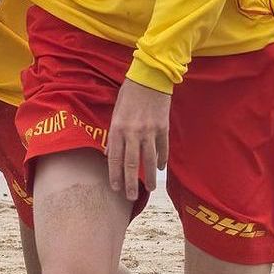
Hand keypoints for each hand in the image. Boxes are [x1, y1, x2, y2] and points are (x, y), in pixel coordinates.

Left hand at [106, 79, 170, 201]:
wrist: (150, 77)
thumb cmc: (129, 93)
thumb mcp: (116, 111)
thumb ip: (114, 134)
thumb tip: (110, 154)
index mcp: (118, 128)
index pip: (115, 159)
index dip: (115, 175)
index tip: (115, 188)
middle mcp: (133, 132)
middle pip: (132, 164)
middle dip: (130, 183)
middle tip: (130, 197)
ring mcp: (149, 131)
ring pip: (149, 160)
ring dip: (149, 177)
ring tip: (150, 188)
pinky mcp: (163, 128)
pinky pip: (162, 149)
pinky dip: (161, 160)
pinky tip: (160, 168)